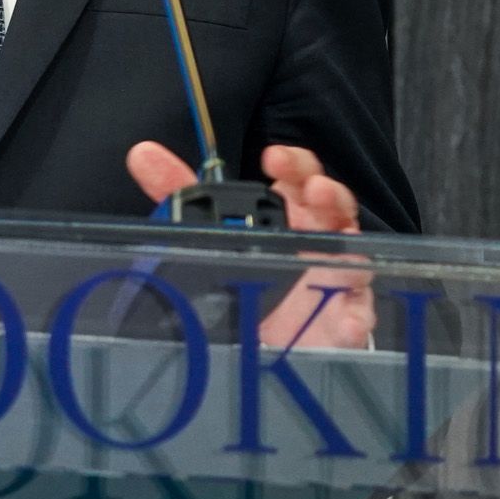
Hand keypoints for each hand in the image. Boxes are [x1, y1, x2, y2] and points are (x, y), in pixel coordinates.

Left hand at [125, 139, 373, 348]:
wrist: (270, 343)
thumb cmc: (251, 274)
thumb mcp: (209, 231)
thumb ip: (177, 193)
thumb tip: (142, 154)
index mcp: (288, 216)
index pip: (298, 178)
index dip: (293, 163)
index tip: (274, 158)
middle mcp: (316, 241)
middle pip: (334, 206)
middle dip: (327, 191)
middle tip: (313, 188)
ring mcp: (336, 280)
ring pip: (354, 255)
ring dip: (349, 245)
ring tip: (332, 251)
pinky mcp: (343, 321)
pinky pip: (358, 319)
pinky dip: (356, 319)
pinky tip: (346, 322)